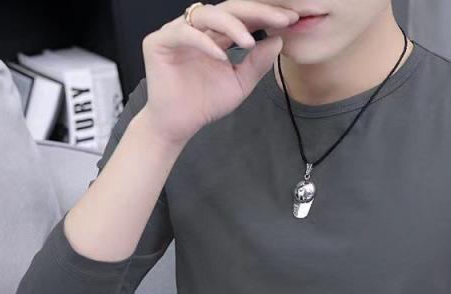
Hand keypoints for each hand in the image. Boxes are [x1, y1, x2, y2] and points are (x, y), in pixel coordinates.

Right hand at [139, 0, 299, 145]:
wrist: (179, 125)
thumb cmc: (205, 104)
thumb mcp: (240, 83)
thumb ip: (257, 64)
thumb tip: (278, 40)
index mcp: (216, 34)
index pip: (244, 17)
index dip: (268, 16)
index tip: (292, 21)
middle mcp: (197, 27)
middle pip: (230, 8)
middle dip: (258, 11)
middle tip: (282, 20)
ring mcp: (177, 31)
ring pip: (207, 14)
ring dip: (232, 25)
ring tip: (250, 43)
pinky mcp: (159, 42)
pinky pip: (185, 34)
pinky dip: (205, 43)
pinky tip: (221, 57)